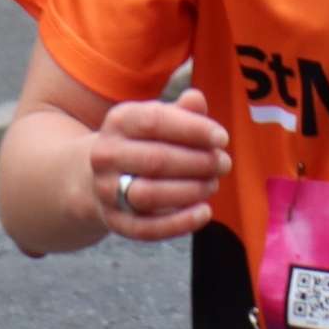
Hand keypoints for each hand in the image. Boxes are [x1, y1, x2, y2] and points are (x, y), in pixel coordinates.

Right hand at [88, 89, 230, 242]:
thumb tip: (196, 99)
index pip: (155, 122)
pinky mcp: (114, 221)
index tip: (222, 139)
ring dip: (190, 191)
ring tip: (212, 184)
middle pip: (156, 160)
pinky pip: (145, 228)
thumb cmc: (148, 140)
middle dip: (199, 163)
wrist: (104, 174)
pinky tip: (205, 212)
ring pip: (148, 194)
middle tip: (223, 164)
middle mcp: (106, 155)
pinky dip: (178, 223)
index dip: (194, 130)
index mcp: (120, 121)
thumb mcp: (162, 117)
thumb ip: (183, 110)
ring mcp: (106, 190)